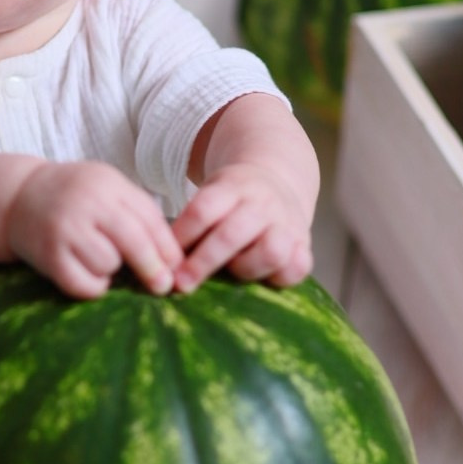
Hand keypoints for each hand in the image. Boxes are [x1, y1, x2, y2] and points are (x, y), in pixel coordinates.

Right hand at [8, 162, 182, 299]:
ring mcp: (64, 229)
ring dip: (112, 271)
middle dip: (153, 269)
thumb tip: (173, 258)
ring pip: (108, 264)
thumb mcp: (106, 188)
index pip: (149, 219)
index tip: (178, 268)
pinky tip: (89, 274)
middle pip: (133, 242)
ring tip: (100, 260)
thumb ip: (137, 213)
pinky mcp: (48, 255)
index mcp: (107, 183)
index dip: (168, 248)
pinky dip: (94, 287)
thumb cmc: (74, 197)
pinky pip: (84, 284)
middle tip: (162, 286)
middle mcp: (86, 203)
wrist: (17, 197)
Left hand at [170, 162, 313, 293]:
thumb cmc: (232, 200)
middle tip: (181, 284)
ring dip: (245, 269)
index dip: (181, 236)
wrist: (278, 179)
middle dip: (203, 262)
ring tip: (230, 276)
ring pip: (270, 251)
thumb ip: (192, 224)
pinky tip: (262, 283)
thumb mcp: (212, 196)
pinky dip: (280, 277)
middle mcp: (263, 204)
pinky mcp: (304, 244)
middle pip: (231, 234)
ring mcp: (286, 223)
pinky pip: (298, 267)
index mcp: (233, 187)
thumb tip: (158, 264)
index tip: (162, 259)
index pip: (203, 210)